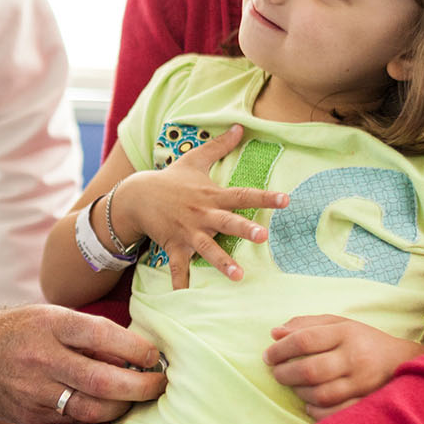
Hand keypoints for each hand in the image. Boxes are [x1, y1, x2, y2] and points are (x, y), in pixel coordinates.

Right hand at [0, 305, 165, 423]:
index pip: (104, 336)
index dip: (137, 349)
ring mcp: (35, 390)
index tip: (155, 355)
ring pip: (93, 408)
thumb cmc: (12, 330)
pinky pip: (73, 419)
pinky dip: (96, 415)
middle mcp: (43, 358)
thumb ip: (84, 330)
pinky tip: (109, 407)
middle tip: (160, 383)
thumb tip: (131, 347)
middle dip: (141, 387)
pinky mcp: (29, 414)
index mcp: (50, 324)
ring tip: (138, 397)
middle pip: (104, 381)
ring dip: (123, 406)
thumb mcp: (46, 314)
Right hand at [113, 125, 287, 288]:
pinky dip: (181, 283)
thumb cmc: (171, 179)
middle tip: (262, 237)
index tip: (285, 200)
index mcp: (211, 195)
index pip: (242, 194)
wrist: (137, 195)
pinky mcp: (174, 246)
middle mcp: (202, 214)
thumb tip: (241, 126)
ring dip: (221, 262)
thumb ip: (220, 145)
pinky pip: (178, 267)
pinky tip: (186, 298)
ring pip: (207, 248)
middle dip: (244, 229)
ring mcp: (187, 232)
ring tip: (238, 276)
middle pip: (227, 222)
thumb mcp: (195, 159)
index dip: (264, 197)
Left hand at [264, 314, 423, 418]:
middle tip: (276, 373)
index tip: (267, 356)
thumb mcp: (337, 323)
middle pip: (311, 370)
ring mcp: (362, 384)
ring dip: (299, 392)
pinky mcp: (368, 403)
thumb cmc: (362, 340)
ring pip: (321, 394)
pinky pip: (336, 413)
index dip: (281, 349)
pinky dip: (316, 412)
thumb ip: (305, 325)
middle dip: (285, 374)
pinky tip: (309, 404)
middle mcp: (354, 358)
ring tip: (293, 386)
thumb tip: (274, 333)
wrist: (404, 362)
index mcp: (345, 333)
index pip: (305, 340)